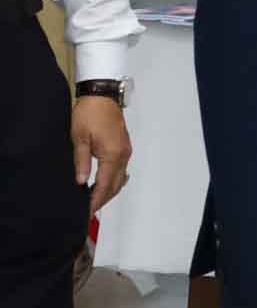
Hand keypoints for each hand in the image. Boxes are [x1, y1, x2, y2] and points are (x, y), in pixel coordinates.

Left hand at [70, 95, 130, 218]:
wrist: (102, 95)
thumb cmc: (90, 113)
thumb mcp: (79, 138)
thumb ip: (81, 162)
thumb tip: (81, 181)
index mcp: (112, 154)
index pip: (105, 184)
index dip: (96, 200)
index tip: (87, 211)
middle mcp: (123, 155)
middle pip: (116, 184)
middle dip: (103, 199)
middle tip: (89, 210)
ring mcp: (125, 150)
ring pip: (120, 178)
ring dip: (109, 190)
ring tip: (95, 200)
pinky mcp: (124, 146)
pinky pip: (121, 169)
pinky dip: (114, 180)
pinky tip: (104, 183)